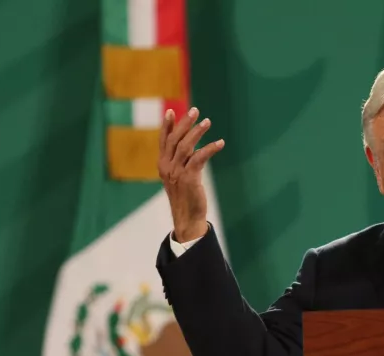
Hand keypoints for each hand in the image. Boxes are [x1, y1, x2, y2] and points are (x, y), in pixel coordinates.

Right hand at [158, 107, 224, 241]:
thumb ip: (179, 162)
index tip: (170, 111)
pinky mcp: (189, 178)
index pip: (163, 141)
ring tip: (207, 122)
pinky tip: (220, 143)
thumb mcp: (178, 177)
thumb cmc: (185, 197)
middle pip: (175, 139)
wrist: (186, 217)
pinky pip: (199, 158)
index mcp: (162, 165)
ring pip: (186, 146)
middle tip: (195, 110)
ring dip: (197, 132)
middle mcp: (167, 167)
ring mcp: (177, 172)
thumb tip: (189, 147)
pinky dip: (210, 148)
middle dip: (184, 123)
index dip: (166, 126)